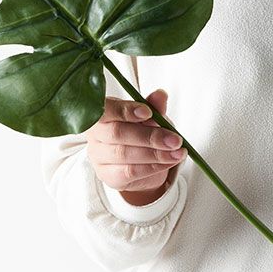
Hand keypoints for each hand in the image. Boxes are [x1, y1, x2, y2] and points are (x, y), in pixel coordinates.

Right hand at [85, 88, 186, 204]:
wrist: (144, 164)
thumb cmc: (143, 133)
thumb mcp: (151, 117)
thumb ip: (154, 107)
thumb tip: (161, 95)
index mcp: (102, 113)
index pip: (105, 109)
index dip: (125, 111)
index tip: (148, 112)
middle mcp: (95, 134)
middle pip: (117, 133)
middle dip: (149, 136)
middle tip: (175, 140)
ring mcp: (98, 157)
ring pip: (124, 154)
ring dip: (156, 154)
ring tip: (177, 152)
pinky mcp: (108, 176)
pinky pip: (130, 172)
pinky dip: (153, 166)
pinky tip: (168, 162)